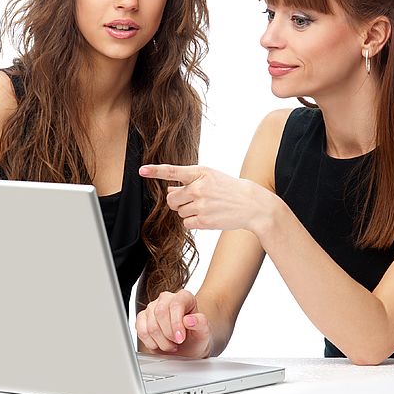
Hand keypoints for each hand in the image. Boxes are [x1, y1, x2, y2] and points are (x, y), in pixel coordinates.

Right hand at [135, 290, 212, 357]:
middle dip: (168, 334)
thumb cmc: (196, 337)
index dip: (176, 323)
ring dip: (161, 341)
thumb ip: (201, 323)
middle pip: (160, 313)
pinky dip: (151, 342)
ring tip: (171, 345)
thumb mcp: (204, 332)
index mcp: (184, 297)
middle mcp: (167, 299)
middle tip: (176, 343)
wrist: (188, 348)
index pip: (176, 304)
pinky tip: (160, 344)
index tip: (180, 338)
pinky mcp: (142, 318)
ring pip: (150, 325)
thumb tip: (189, 320)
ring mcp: (153, 307)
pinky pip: (141, 331)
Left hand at [138, 164, 275, 235]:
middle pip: (172, 199)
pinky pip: (186, 223)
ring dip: (188, 211)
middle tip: (193, 200)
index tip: (142, 170)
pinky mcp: (204, 221)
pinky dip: (194, 222)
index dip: (156, 171)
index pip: (173, 171)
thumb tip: (168, 191)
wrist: (252, 204)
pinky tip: (208, 216)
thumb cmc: (229, 189)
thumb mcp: (211, 178)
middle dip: (177, 201)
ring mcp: (201, 205)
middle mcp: (199, 188)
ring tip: (207, 207)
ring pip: (179, 212)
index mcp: (201, 172)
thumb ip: (189, 182)